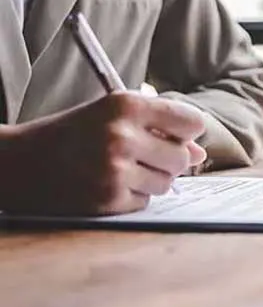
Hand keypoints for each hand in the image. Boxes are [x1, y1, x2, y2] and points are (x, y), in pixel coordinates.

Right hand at [0, 92, 206, 214]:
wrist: (16, 163)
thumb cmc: (70, 135)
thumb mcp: (110, 116)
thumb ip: (158, 129)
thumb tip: (200, 153)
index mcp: (125, 105)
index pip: (191, 121)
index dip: (186, 131)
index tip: (176, 135)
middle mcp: (121, 135)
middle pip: (182, 157)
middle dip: (168, 160)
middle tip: (140, 156)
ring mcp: (115, 170)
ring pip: (167, 183)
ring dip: (150, 180)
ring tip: (118, 169)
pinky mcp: (108, 199)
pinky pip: (145, 202)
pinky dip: (131, 197)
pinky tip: (106, 185)